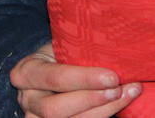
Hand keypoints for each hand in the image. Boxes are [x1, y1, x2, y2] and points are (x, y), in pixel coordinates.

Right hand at [9, 42, 141, 117]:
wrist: (54, 67)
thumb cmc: (62, 52)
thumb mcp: (62, 44)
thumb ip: (77, 47)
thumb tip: (115, 45)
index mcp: (26, 72)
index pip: (54, 78)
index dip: (84, 80)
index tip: (112, 77)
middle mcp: (27, 99)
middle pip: (56, 109)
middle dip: (92, 99)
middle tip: (120, 89)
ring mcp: (36, 117)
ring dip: (104, 109)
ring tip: (128, 94)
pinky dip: (104, 114)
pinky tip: (121, 102)